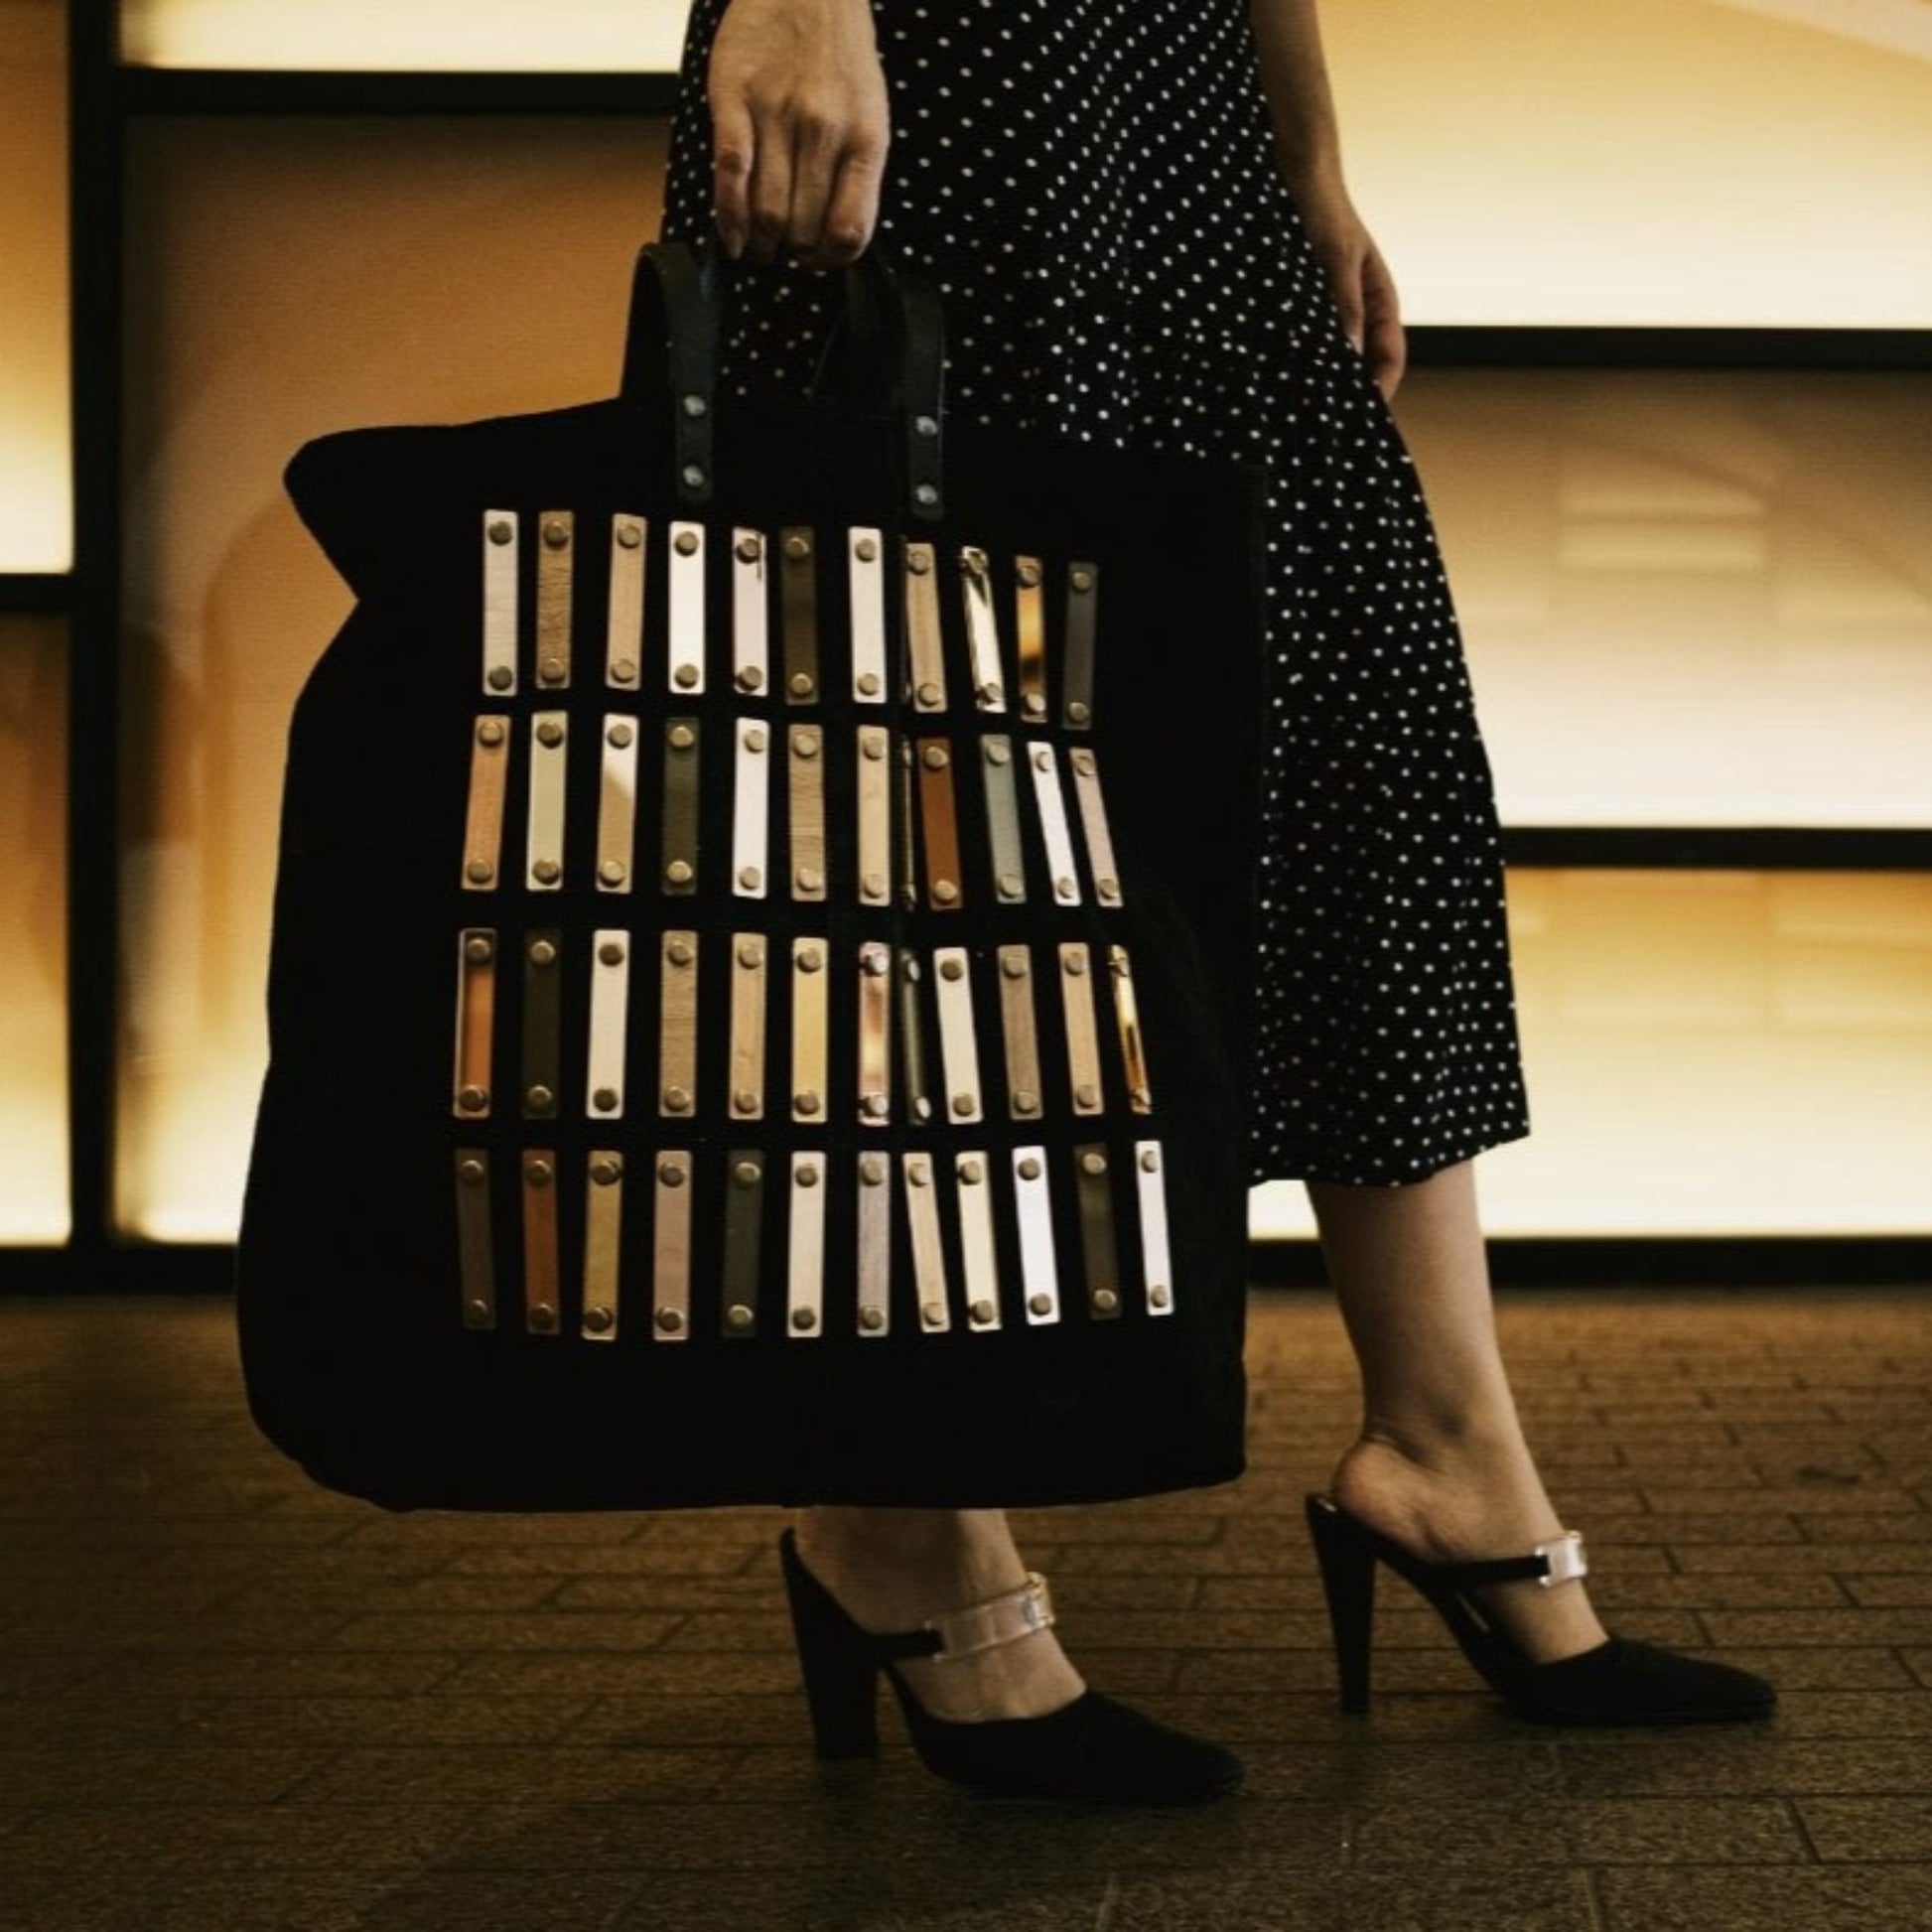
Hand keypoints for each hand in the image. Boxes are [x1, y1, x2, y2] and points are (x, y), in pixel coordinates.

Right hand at [707, 0, 890, 269]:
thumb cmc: (840, 53)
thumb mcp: (870, 113)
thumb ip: (856, 171)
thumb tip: (835, 234)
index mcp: (865, 138)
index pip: (851, 230)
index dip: (831, 260)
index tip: (818, 259)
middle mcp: (823, 130)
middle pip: (803, 228)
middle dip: (792, 254)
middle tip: (784, 253)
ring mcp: (776, 114)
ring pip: (767, 211)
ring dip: (760, 245)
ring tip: (758, 250)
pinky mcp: (733, 100)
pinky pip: (730, 175)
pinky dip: (729, 218)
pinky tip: (731, 238)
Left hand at [1289, 166, 1405, 399]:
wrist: (1290, 171)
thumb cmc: (1322, 206)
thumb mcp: (1334, 255)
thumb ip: (1344, 303)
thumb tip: (1348, 354)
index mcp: (1378, 301)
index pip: (1388, 358)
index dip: (1379, 389)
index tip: (1362, 416)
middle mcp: (1355, 312)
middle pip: (1357, 366)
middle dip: (1344, 394)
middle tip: (1322, 424)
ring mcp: (1325, 312)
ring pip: (1325, 359)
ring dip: (1313, 382)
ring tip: (1294, 410)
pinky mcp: (1295, 309)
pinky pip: (1295, 344)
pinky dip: (1288, 363)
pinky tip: (1270, 379)